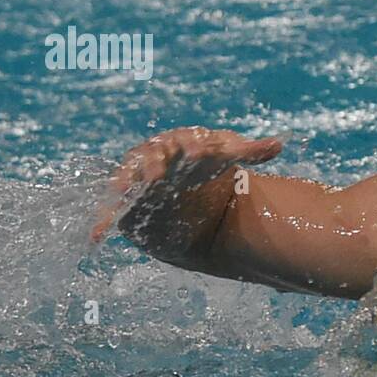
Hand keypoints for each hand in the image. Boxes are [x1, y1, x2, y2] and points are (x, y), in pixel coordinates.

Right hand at [92, 127, 282, 244]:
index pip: (187, 140)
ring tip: (130, 189)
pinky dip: (102, 220)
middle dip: (154, 161)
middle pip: (152, 155)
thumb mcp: (229, 157)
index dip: (194, 146)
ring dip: (128, 182)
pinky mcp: (128, 201)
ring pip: (130, 178)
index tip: (203, 152)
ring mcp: (138, 178)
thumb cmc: (208, 167)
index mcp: (180, 141)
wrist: (186, 191)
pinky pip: (112, 210)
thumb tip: (280, 144)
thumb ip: (252, 152)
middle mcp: (154, 156)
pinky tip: (95, 236)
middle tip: (160, 171)